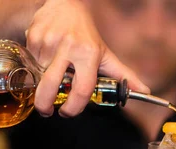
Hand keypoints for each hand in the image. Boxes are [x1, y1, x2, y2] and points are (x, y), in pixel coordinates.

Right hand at [26, 0, 149, 117]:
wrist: (66, 5)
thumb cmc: (87, 35)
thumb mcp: (106, 54)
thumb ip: (124, 75)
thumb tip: (144, 91)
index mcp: (88, 54)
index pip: (82, 89)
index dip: (74, 107)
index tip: (68, 112)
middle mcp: (68, 47)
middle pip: (50, 85)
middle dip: (44, 104)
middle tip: (47, 110)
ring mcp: (48, 42)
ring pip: (39, 75)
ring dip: (43, 80)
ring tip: (53, 70)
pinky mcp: (34, 37)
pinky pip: (31, 62)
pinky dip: (37, 66)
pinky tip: (46, 57)